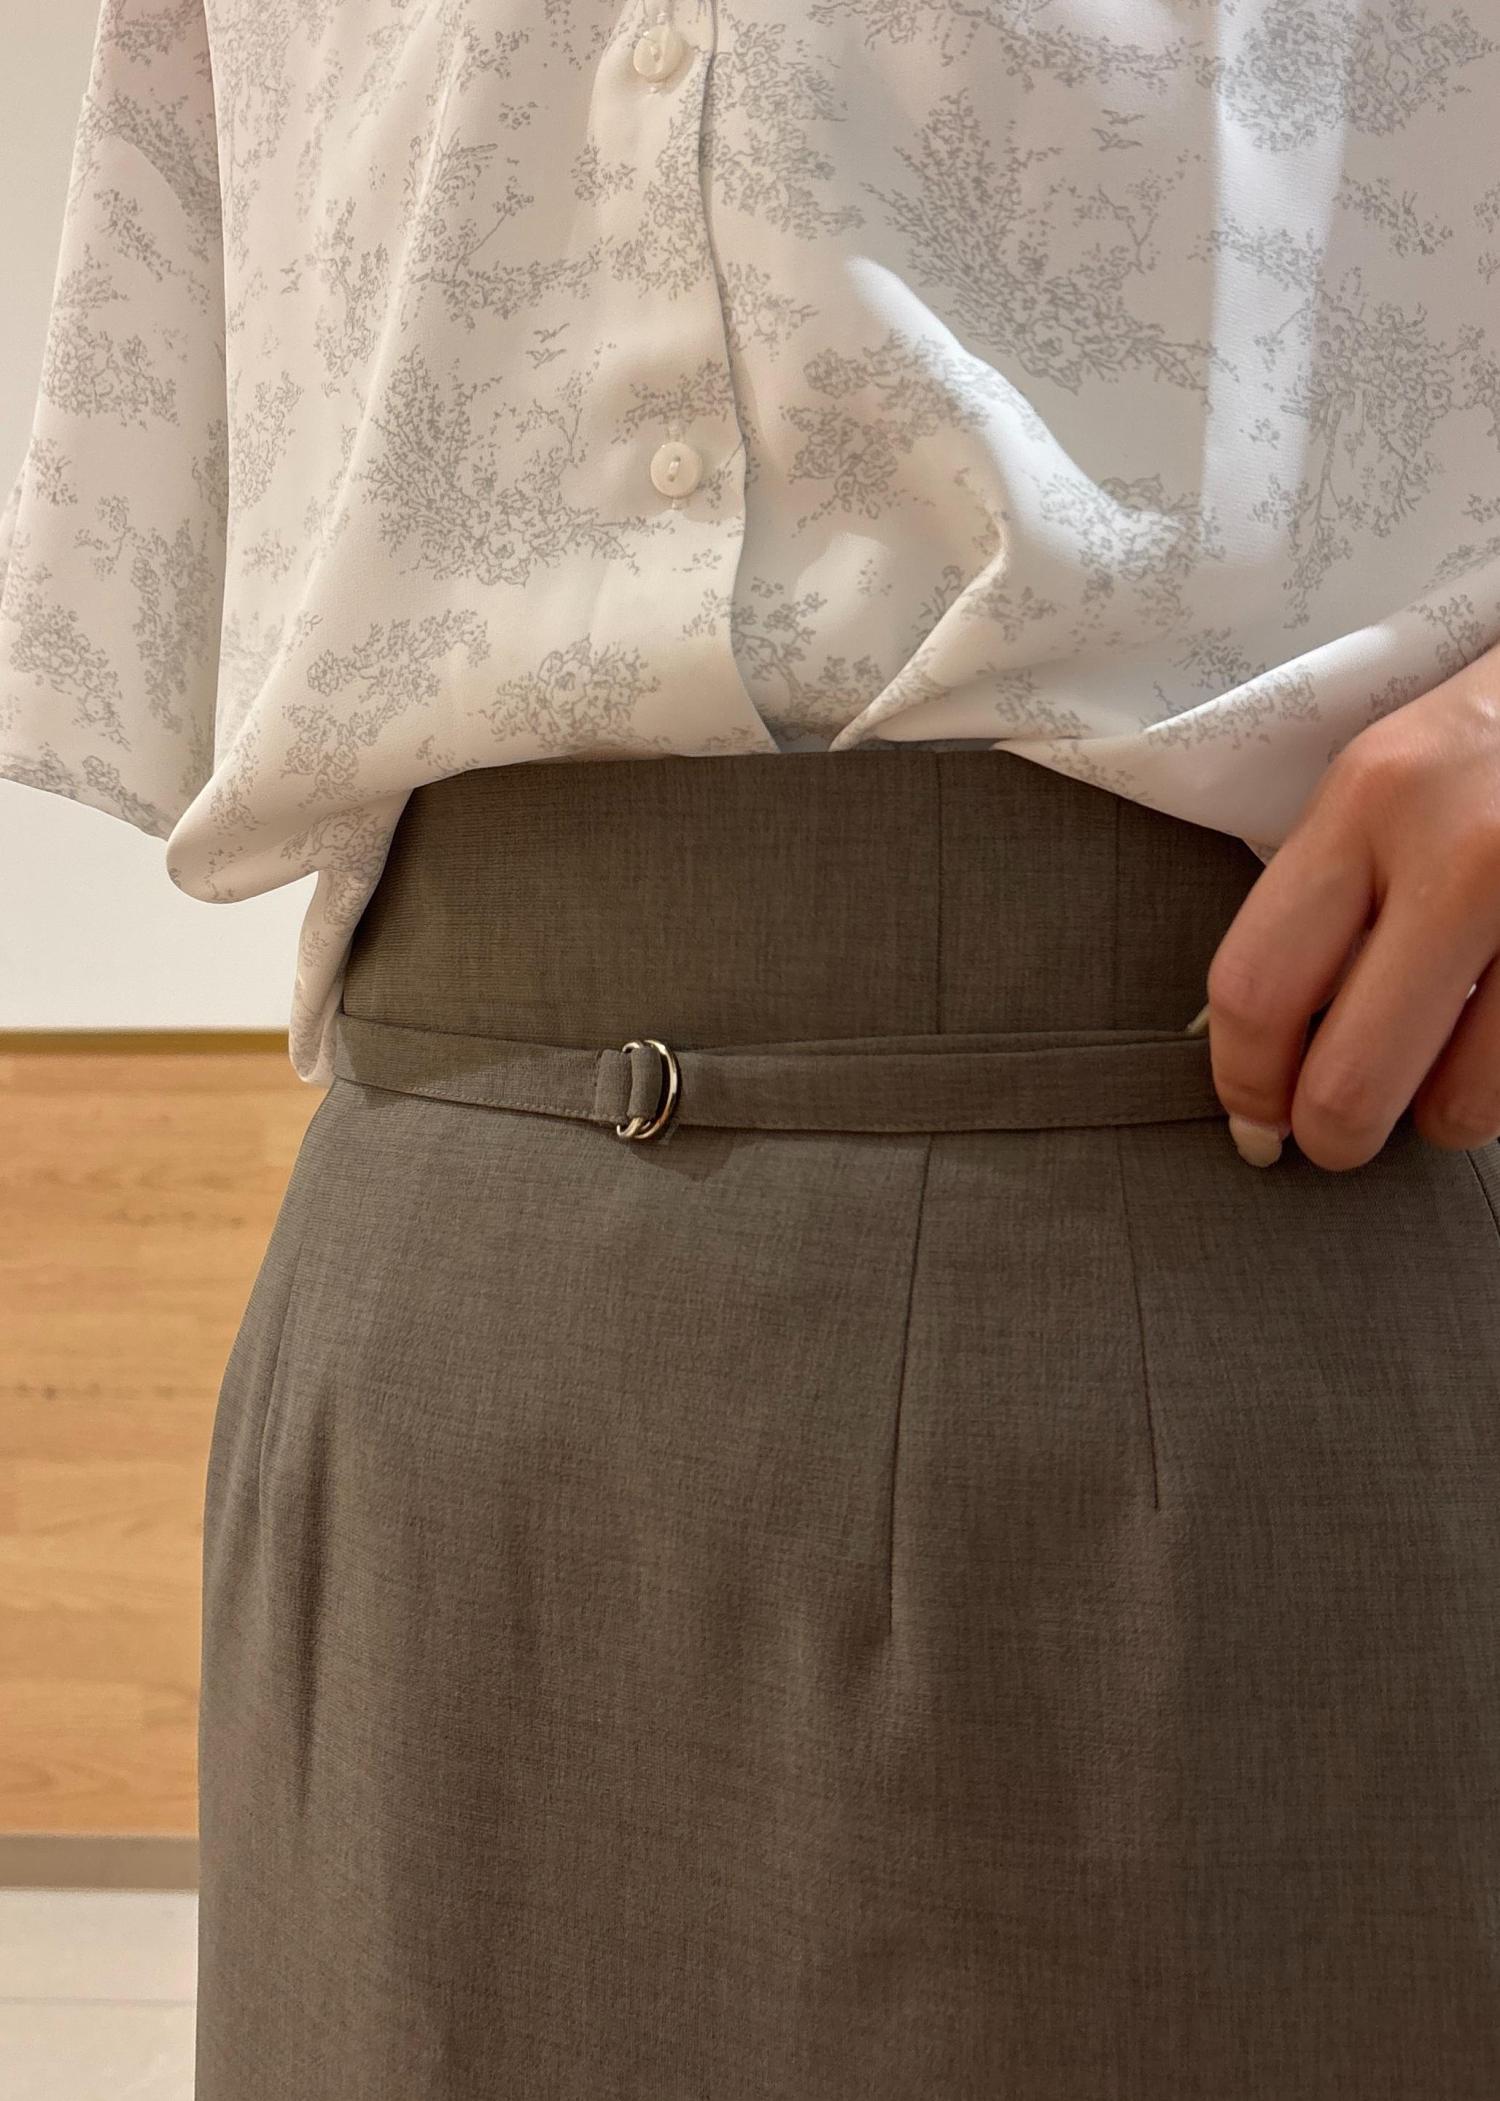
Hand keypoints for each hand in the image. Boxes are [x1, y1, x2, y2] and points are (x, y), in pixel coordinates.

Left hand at [1203, 652, 1499, 1170]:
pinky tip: (1495, 1024)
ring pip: (1460, 1106)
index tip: (1254, 1116)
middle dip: (1331, 1136)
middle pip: (1349, 1080)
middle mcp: (1462, 852)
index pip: (1258, 988)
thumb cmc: (1485, 749)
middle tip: (1333, 1133)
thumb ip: (1321, 902)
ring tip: (1442, 1060)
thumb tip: (1263, 1055)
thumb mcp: (1385, 784)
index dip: (1243, 1082)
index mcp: (1369, 799)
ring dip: (1438, 1112)